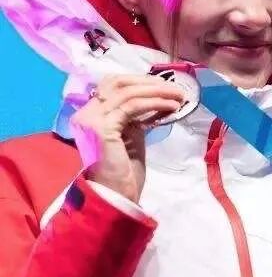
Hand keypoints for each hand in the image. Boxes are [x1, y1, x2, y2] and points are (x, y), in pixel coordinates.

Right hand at [69, 74, 184, 202]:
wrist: (115, 195)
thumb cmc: (124, 168)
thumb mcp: (131, 133)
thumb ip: (135, 114)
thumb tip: (156, 96)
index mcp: (91, 113)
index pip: (113, 84)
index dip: (140, 81)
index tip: (164, 85)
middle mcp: (85, 112)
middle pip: (119, 82)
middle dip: (150, 82)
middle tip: (174, 88)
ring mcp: (91, 119)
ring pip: (129, 92)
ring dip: (158, 91)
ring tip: (179, 96)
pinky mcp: (102, 127)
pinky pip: (133, 106)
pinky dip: (155, 102)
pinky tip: (172, 106)